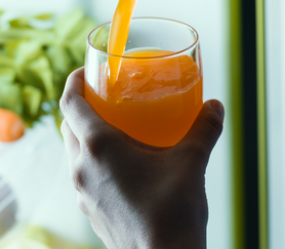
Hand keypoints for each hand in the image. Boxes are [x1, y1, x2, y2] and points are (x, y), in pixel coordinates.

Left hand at [60, 68, 224, 248]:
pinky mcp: (91, 212)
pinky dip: (95, 162)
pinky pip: (84, 177)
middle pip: (69, 127)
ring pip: (74, 154)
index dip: (74, 82)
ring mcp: (83, 193)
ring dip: (86, 136)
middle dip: (81, 108)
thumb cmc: (172, 214)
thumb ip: (204, 129)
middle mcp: (82, 169)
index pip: (70, 104)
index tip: (86, 71)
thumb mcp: (192, 163)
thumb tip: (215, 106)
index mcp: (98, 148)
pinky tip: (124, 166)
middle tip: (104, 97)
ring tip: (114, 129)